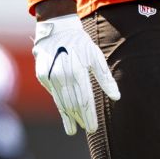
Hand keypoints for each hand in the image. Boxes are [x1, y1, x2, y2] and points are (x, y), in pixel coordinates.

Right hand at [32, 14, 120, 134]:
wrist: (57, 30)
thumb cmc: (81, 43)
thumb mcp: (96, 56)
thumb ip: (105, 78)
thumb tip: (116, 97)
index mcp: (77, 72)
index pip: (85, 100)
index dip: (89, 115)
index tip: (93, 128)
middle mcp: (62, 76)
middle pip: (73, 104)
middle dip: (81, 118)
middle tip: (88, 129)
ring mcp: (50, 77)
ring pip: (61, 102)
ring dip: (69, 117)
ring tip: (74, 129)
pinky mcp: (43, 76)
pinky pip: (53, 94)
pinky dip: (60, 105)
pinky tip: (66, 113)